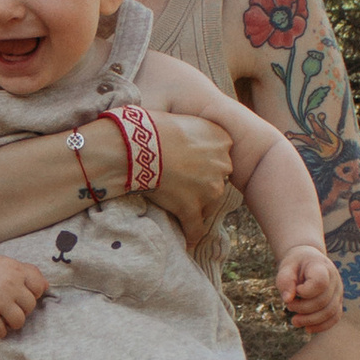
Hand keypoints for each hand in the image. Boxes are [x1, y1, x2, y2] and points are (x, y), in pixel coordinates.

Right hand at [0, 250, 49, 337]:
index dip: (32, 293)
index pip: (39, 288)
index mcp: (17, 271)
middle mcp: (10, 285)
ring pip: (19, 322)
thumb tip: (47, 287)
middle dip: (22, 309)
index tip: (21, 294)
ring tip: (3, 316)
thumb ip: (30, 272)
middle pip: (30, 307)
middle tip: (9, 306)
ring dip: (12, 322)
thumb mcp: (11, 264)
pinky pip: (1, 332)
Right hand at [147, 111, 231, 249]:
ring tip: (181, 210)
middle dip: (203, 184)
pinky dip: (192, 235)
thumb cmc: (151, 126)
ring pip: (208, 204)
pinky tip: (189, 242)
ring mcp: (209, 188)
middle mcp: (222, 164)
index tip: (193, 164)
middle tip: (183, 183)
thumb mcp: (182, 117)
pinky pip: (195, 228)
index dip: (206, 161)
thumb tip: (187, 136)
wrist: (136, 146)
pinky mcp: (191, 208)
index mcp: (221, 139)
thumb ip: (195, 129)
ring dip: (197, 207)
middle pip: (217, 179)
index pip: (221, 154)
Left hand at [276, 244, 340, 331]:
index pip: (320, 283)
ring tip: (294, 321)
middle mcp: (334, 280)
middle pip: (323, 301)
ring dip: (311, 320)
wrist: (308, 261)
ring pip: (330, 312)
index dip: (306, 292)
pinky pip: (334, 318)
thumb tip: (287, 300)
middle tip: (288, 306)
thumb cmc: (296, 265)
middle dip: (303, 309)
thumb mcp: (286, 267)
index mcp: (322, 267)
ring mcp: (338, 292)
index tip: (296, 289)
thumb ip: (285, 281)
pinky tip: (307, 329)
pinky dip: (321, 326)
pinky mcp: (337, 302)